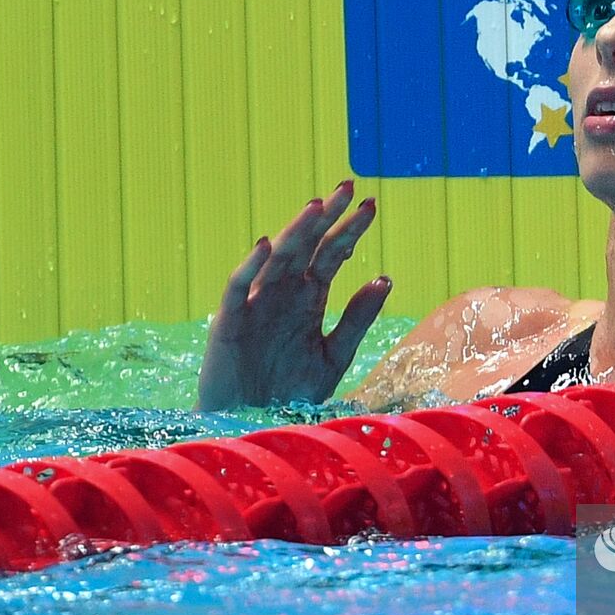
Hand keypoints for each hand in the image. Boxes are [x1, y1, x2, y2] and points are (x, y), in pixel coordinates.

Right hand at [196, 180, 392, 409]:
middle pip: (307, 248)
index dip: (349, 231)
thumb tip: (385, 280)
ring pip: (277, 260)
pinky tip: (267, 245)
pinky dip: (250, 267)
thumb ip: (357, 319)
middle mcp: (283, 294)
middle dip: (326, 217)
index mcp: (308, 299)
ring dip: (295, 233)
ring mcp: (255, 305)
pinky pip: (238, 289)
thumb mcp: (334, 356)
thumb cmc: (290, 393)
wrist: (253, 427)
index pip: (331, 255)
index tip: (371, 206)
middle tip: (348, 187)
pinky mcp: (228, 322)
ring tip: (316, 207)